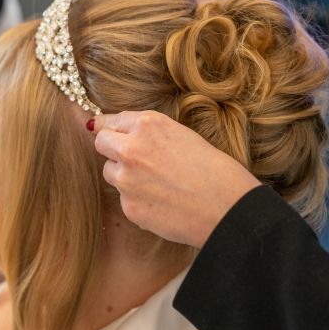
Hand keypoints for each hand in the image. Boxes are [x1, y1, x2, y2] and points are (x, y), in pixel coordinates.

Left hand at [91, 111, 259, 247]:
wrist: (227, 208)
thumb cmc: (213, 169)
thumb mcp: (181, 134)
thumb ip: (147, 132)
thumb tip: (118, 132)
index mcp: (147, 125)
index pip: (111, 121)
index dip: (110, 127)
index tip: (100, 128)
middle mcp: (130, 149)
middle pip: (101, 143)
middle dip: (111, 148)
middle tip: (132, 158)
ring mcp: (126, 180)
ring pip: (110, 172)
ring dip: (124, 175)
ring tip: (157, 183)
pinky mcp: (129, 207)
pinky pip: (124, 198)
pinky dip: (137, 199)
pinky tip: (162, 201)